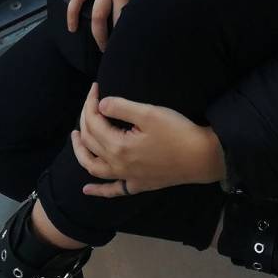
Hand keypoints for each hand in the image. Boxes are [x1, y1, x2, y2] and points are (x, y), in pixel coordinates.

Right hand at [66, 0, 167, 51]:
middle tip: (126, 56)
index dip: (144, 33)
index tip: (147, 48)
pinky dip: (72, 14)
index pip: (141, 16)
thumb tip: (172, 2)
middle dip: (122, 42)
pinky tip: (72, 29)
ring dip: (98, 36)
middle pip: (120, 23)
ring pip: (97, 17)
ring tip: (103, 51)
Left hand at [72, 83, 225, 196]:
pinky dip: (97, 191)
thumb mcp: (149, 113)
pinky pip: (112, 190)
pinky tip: (86, 189)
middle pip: (90, 141)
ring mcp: (126, 177)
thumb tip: (100, 105)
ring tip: (76, 137)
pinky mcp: (137, 185)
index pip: (93, 122)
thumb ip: (121, 107)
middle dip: (85, 119)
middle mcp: (117, 165)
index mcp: (118, 146)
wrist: (201, 158)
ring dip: (81, 152)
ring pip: (93, 167)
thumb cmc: (177, 132)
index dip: (90, 103)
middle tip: (90, 102)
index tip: (95, 87)